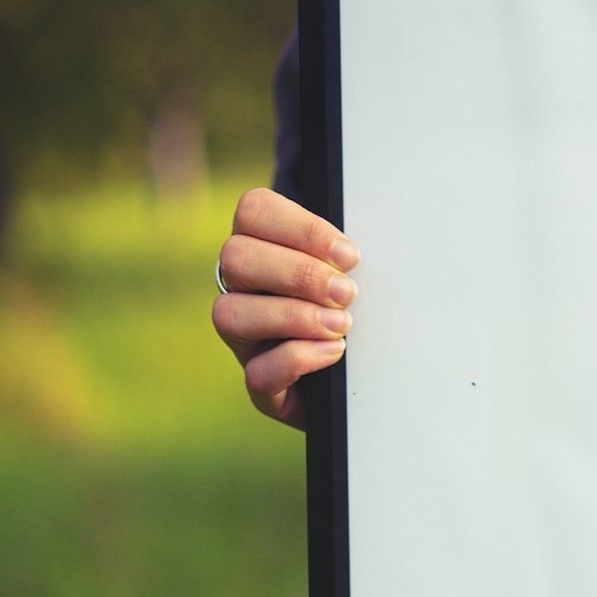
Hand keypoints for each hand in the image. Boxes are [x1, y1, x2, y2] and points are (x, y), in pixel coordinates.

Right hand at [212, 187, 360, 428]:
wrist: (367, 378)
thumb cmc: (360, 310)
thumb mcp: (357, 273)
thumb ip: (346, 255)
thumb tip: (353, 252)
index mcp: (263, 246)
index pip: (253, 211)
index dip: (301, 228)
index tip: (348, 255)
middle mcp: (241, 289)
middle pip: (236, 257)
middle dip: (299, 274)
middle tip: (346, 293)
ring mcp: (244, 339)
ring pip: (230, 313)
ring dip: (294, 316)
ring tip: (342, 325)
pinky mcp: (260, 385)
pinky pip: (257, 372)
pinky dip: (298, 358)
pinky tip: (333, 351)